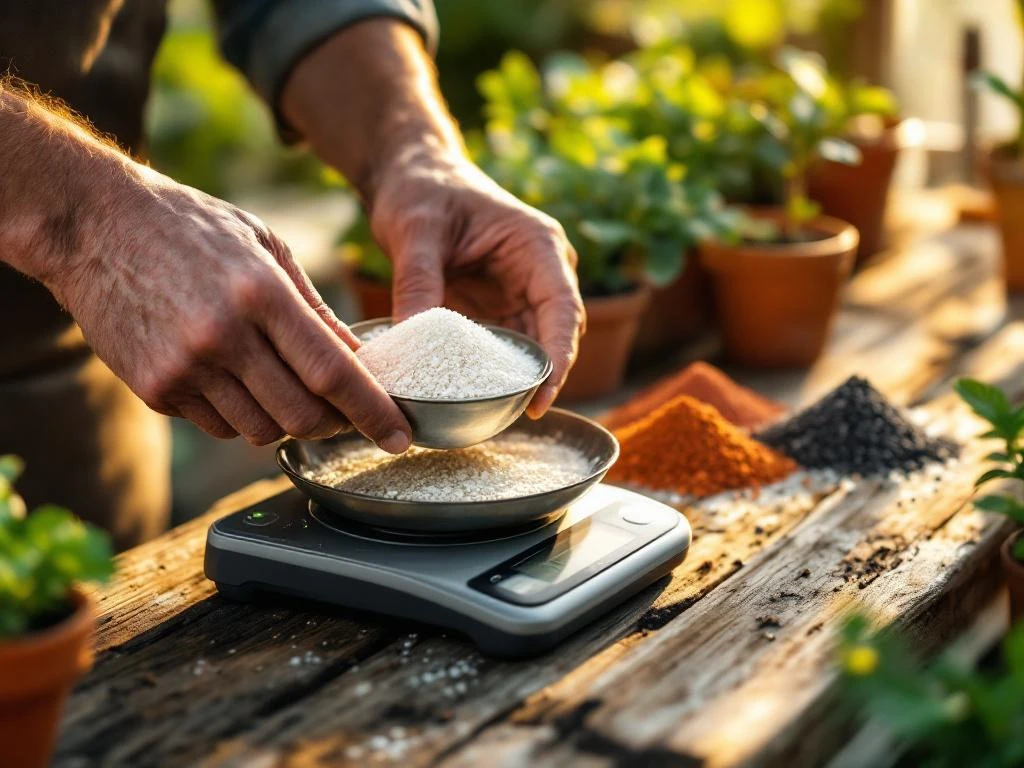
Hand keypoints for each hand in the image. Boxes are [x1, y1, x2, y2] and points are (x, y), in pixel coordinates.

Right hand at [51, 173, 411, 450]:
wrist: (93, 225)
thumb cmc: (191, 227)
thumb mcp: (266, 246)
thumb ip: (314, 309)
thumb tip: (359, 361)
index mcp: (261, 293)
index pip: (333, 372)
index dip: (374, 411)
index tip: (400, 435)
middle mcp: (223, 337)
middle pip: (302, 415)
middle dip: (334, 423)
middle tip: (343, 411)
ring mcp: (184, 368)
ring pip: (262, 431)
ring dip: (287, 420)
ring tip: (282, 384)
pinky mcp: (155, 389)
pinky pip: (220, 426)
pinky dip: (242, 415)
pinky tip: (236, 380)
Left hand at [368, 149, 584, 414]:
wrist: (410, 175)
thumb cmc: (421, 190)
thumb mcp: (414, 231)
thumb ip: (416, 282)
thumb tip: (410, 338)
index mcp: (538, 246)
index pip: (563, 310)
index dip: (559, 357)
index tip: (542, 398)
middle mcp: (541, 271)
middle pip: (556, 335)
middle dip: (542, 377)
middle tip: (514, 418)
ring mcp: (522, 291)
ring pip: (534, 346)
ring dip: (519, 378)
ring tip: (493, 415)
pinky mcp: (499, 306)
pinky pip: (506, 346)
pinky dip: (494, 370)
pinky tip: (474, 394)